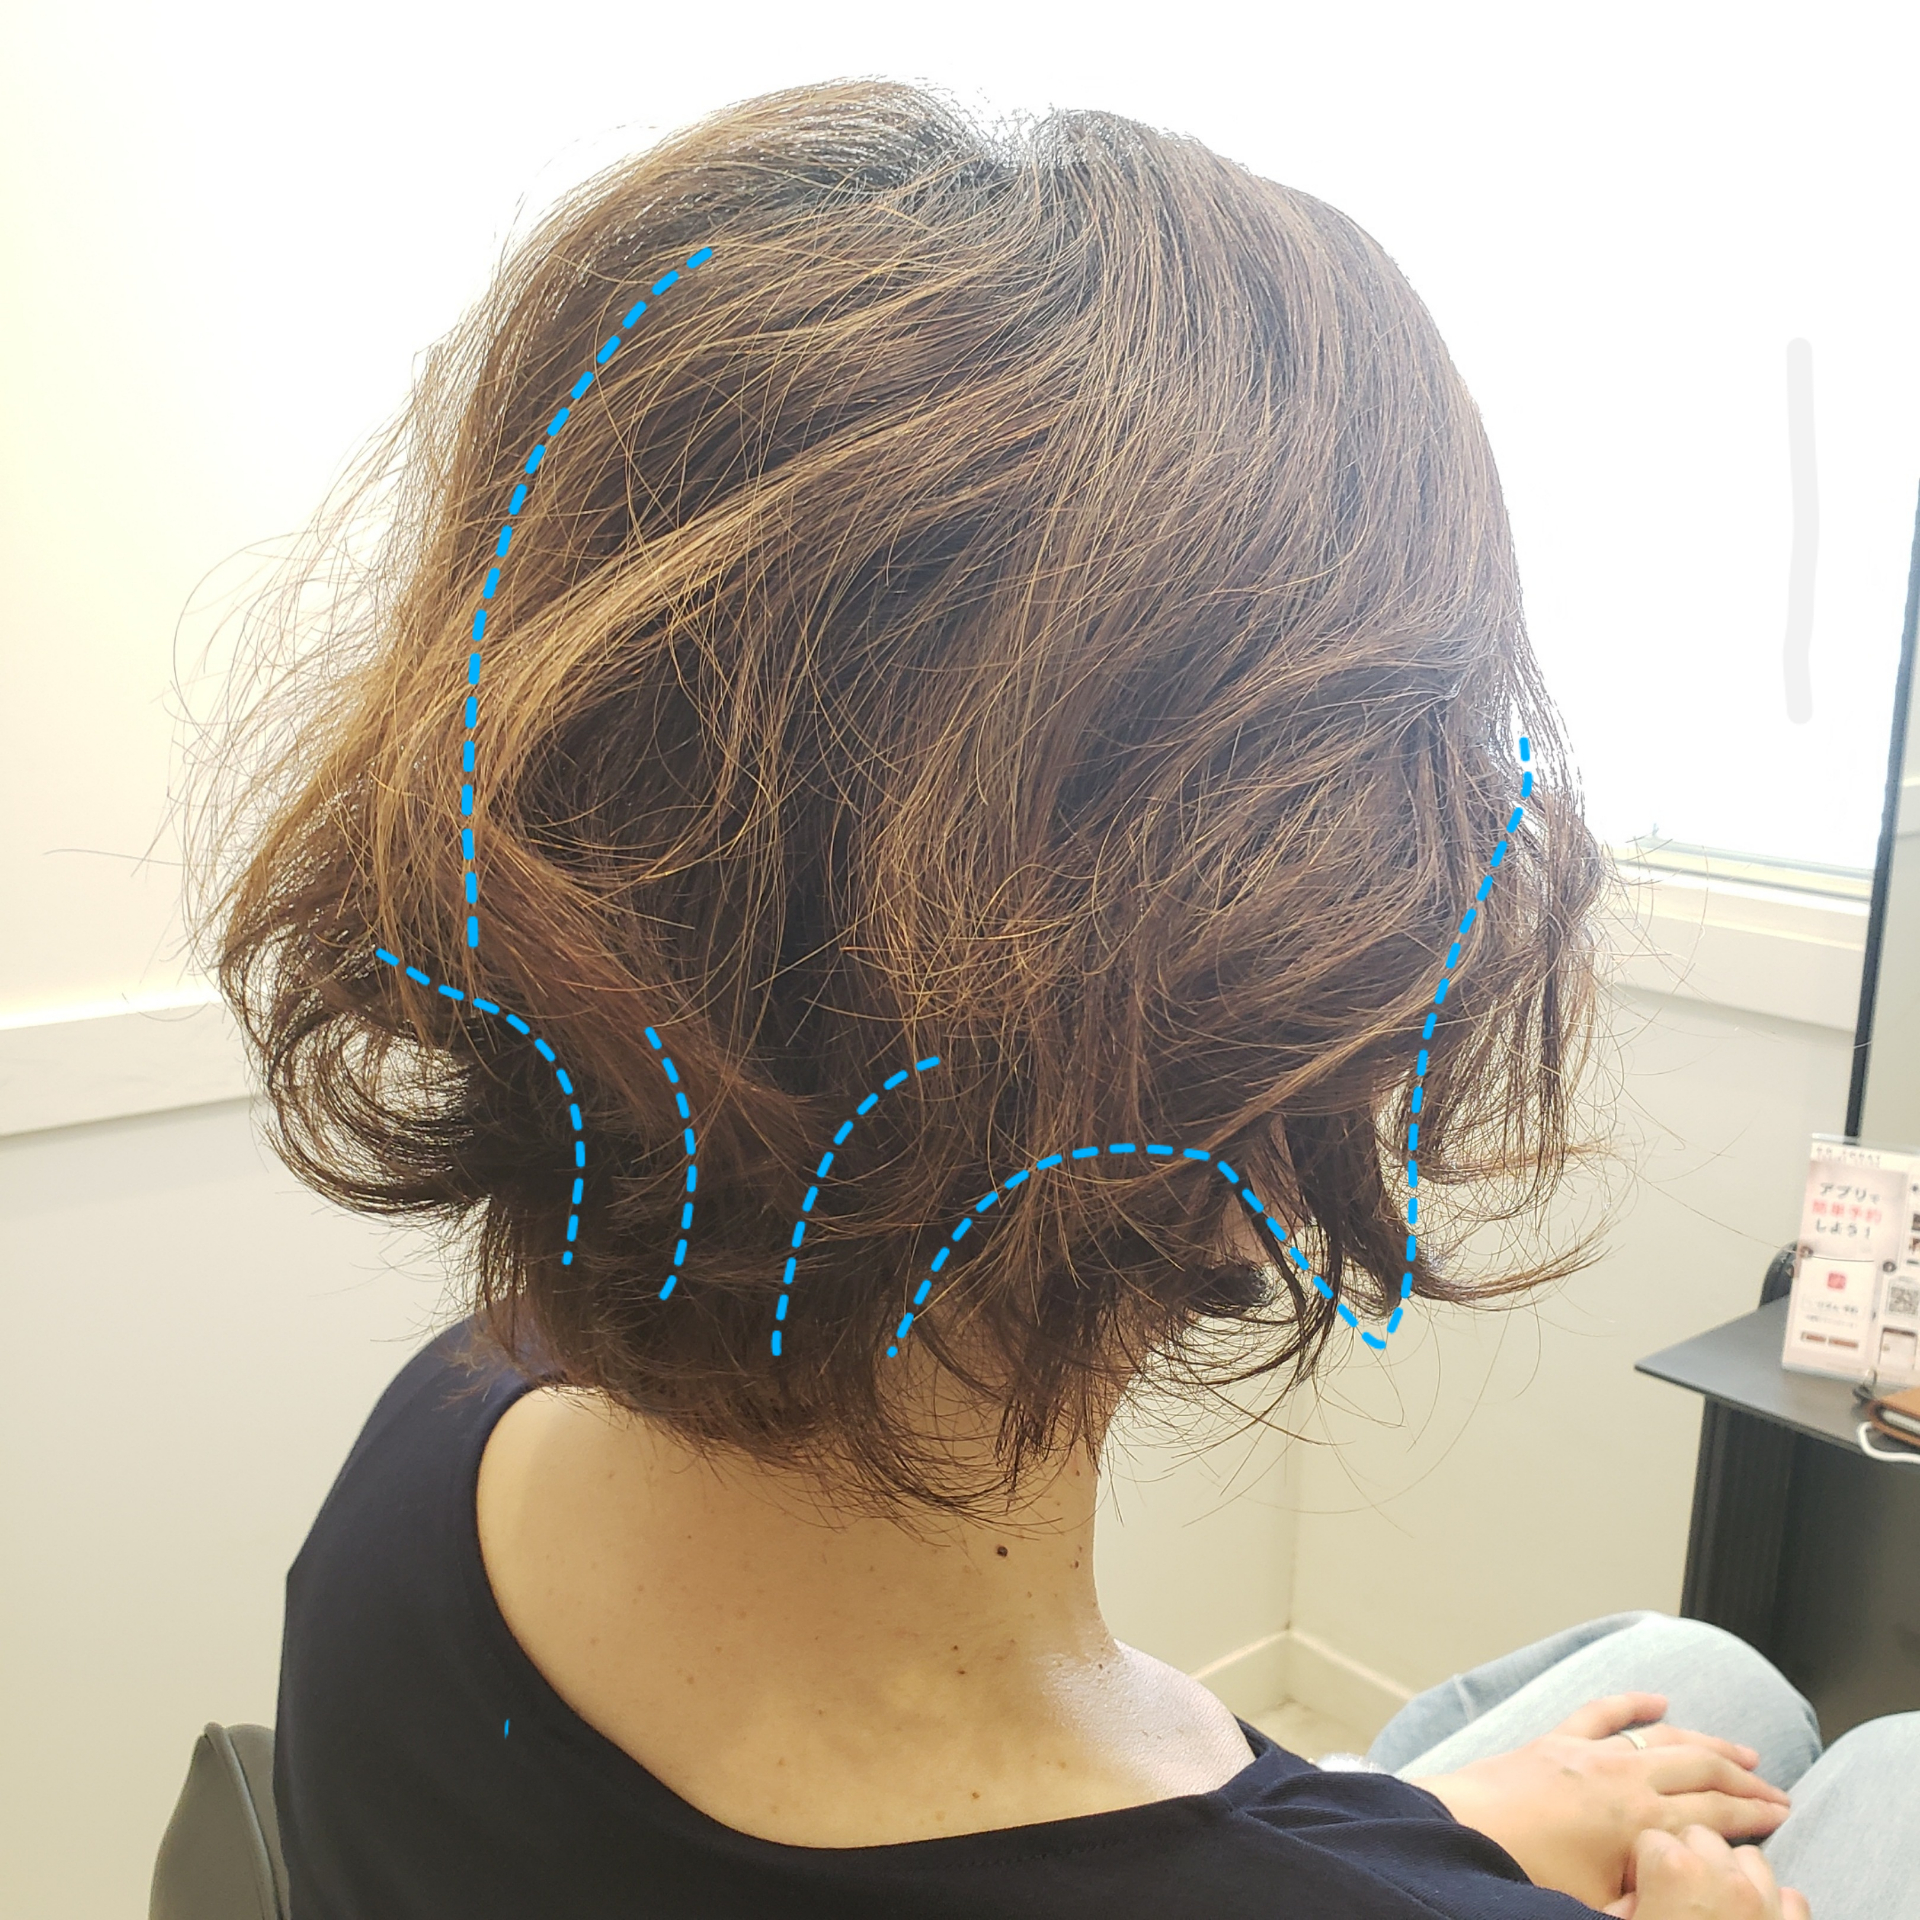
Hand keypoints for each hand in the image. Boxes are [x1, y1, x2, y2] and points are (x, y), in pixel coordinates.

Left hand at [1408, 1692, 1791, 1909]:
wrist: (1458, 1834)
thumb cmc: (1524, 1875)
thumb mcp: (1599, 1908)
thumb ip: (1651, 1901)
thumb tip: (1688, 1897)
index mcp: (1641, 1823)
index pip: (1716, 1813)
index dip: (1756, 1815)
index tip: (1784, 1815)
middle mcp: (1623, 1778)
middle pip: (1702, 1767)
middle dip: (1746, 1779)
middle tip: (1778, 1790)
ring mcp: (1590, 1752)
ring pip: (1665, 1737)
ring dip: (1707, 1740)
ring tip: (1743, 1750)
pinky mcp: (1556, 1739)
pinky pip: (1603, 1711)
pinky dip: (1634, 1702)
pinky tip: (1658, 1699)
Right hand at [1603, 1823, 1809, 1919]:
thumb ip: (1621, 1900)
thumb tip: (1626, 1893)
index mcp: (1672, 1867)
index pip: (1652, 1837)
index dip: (1644, 1860)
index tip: (1641, 1879)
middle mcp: (1721, 1873)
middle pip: (1701, 1829)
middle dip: (1687, 1850)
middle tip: (1676, 1881)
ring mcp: (1763, 1901)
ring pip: (1750, 1855)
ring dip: (1733, 1868)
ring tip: (1717, 1889)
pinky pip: (1791, 1895)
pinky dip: (1776, 1902)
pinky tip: (1759, 1912)